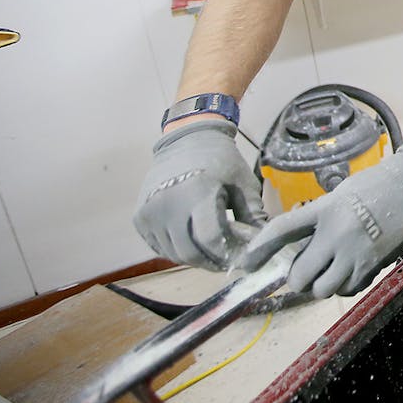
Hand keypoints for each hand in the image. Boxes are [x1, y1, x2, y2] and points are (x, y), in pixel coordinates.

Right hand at [133, 121, 264, 269]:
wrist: (187, 140)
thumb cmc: (221, 161)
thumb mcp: (244, 184)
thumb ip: (253, 216)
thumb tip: (262, 247)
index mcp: (197, 193)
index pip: (211, 240)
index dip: (228, 254)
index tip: (240, 257)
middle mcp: (168, 205)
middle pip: (190, 253)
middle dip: (212, 262)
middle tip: (227, 259)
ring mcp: (150, 213)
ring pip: (174, 254)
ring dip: (195, 258)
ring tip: (211, 249)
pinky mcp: (140, 218)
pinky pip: (160, 247)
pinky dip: (177, 250)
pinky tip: (193, 240)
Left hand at [239, 145, 402, 298]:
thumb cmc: (379, 182)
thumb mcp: (342, 193)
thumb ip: (321, 217)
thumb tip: (304, 244)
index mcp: (325, 208)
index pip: (282, 231)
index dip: (259, 250)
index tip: (245, 264)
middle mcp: (336, 233)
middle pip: (299, 275)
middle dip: (298, 279)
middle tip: (304, 272)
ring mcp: (356, 252)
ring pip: (323, 289)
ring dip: (322, 285)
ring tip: (330, 272)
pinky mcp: (374, 265)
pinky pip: (348, 289)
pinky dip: (345, 286)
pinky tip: (350, 271)